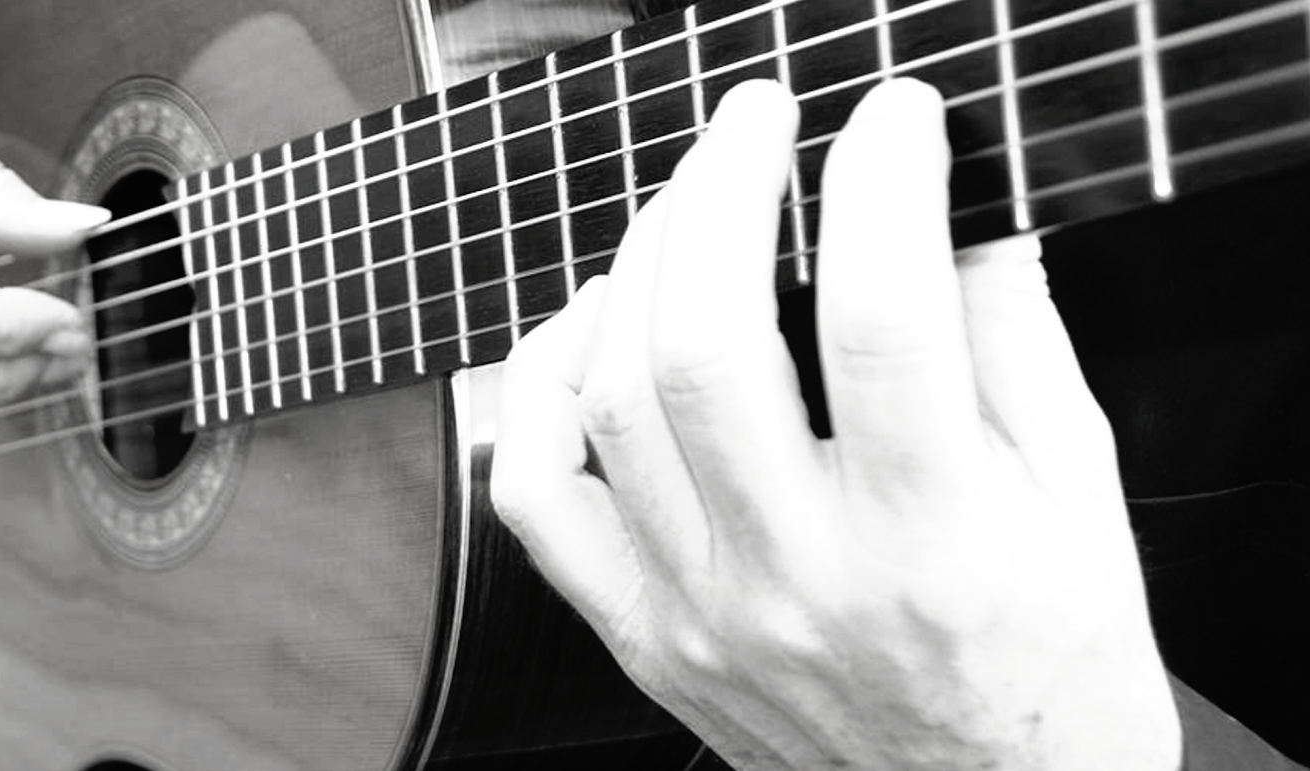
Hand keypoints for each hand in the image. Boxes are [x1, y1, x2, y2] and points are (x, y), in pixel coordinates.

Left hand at [490, 80, 1180, 769]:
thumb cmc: (1048, 675)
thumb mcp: (1084, 507)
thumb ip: (1021, 350)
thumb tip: (960, 214)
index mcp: (935, 541)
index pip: (884, 317)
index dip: (879, 181)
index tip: (890, 117)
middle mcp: (800, 577)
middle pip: (705, 343)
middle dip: (721, 190)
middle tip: (756, 121)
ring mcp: (701, 612)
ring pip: (609, 403)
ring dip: (636, 266)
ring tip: (687, 206)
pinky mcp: (644, 636)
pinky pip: (538, 500)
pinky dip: (543, 388)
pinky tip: (595, 325)